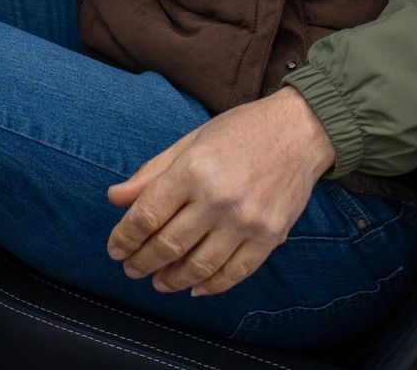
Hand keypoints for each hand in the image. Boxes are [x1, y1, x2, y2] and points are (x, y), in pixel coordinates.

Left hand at [106, 87, 334, 295]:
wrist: (301, 130)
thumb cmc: (242, 130)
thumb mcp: (192, 141)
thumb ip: (153, 172)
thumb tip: (115, 198)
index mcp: (194, 170)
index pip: (147, 215)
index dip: (125, 237)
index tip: (115, 248)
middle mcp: (219, 198)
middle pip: (168, 245)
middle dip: (142, 262)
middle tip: (131, 268)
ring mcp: (246, 221)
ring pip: (198, 266)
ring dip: (171, 279)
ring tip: (158, 281)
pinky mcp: (270, 236)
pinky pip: (234, 273)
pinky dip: (210, 285)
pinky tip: (195, 286)